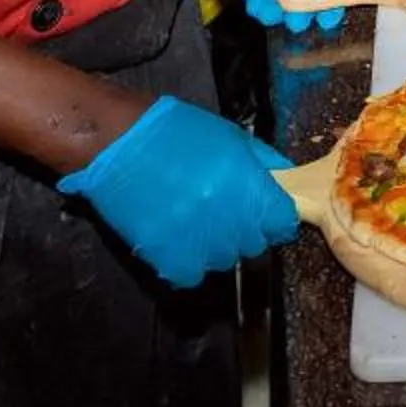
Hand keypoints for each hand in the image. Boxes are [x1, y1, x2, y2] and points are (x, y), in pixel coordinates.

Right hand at [56, 95, 298, 285]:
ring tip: (199, 222)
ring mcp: (196, 240)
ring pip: (225, 260)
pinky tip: (180, 239)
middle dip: (247, 230)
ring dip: (217, 246)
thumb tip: (286, 181)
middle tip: (227, 212)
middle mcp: (226, 217)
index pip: (282, 222)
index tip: (265, 212)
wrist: (120, 141)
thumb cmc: (177, 132)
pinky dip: (189, 262)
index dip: (275, 217)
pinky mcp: (166, 256)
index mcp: (246, 185)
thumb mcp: (230, 137)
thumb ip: (263, 163)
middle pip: (254, 244)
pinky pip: (192, 274)